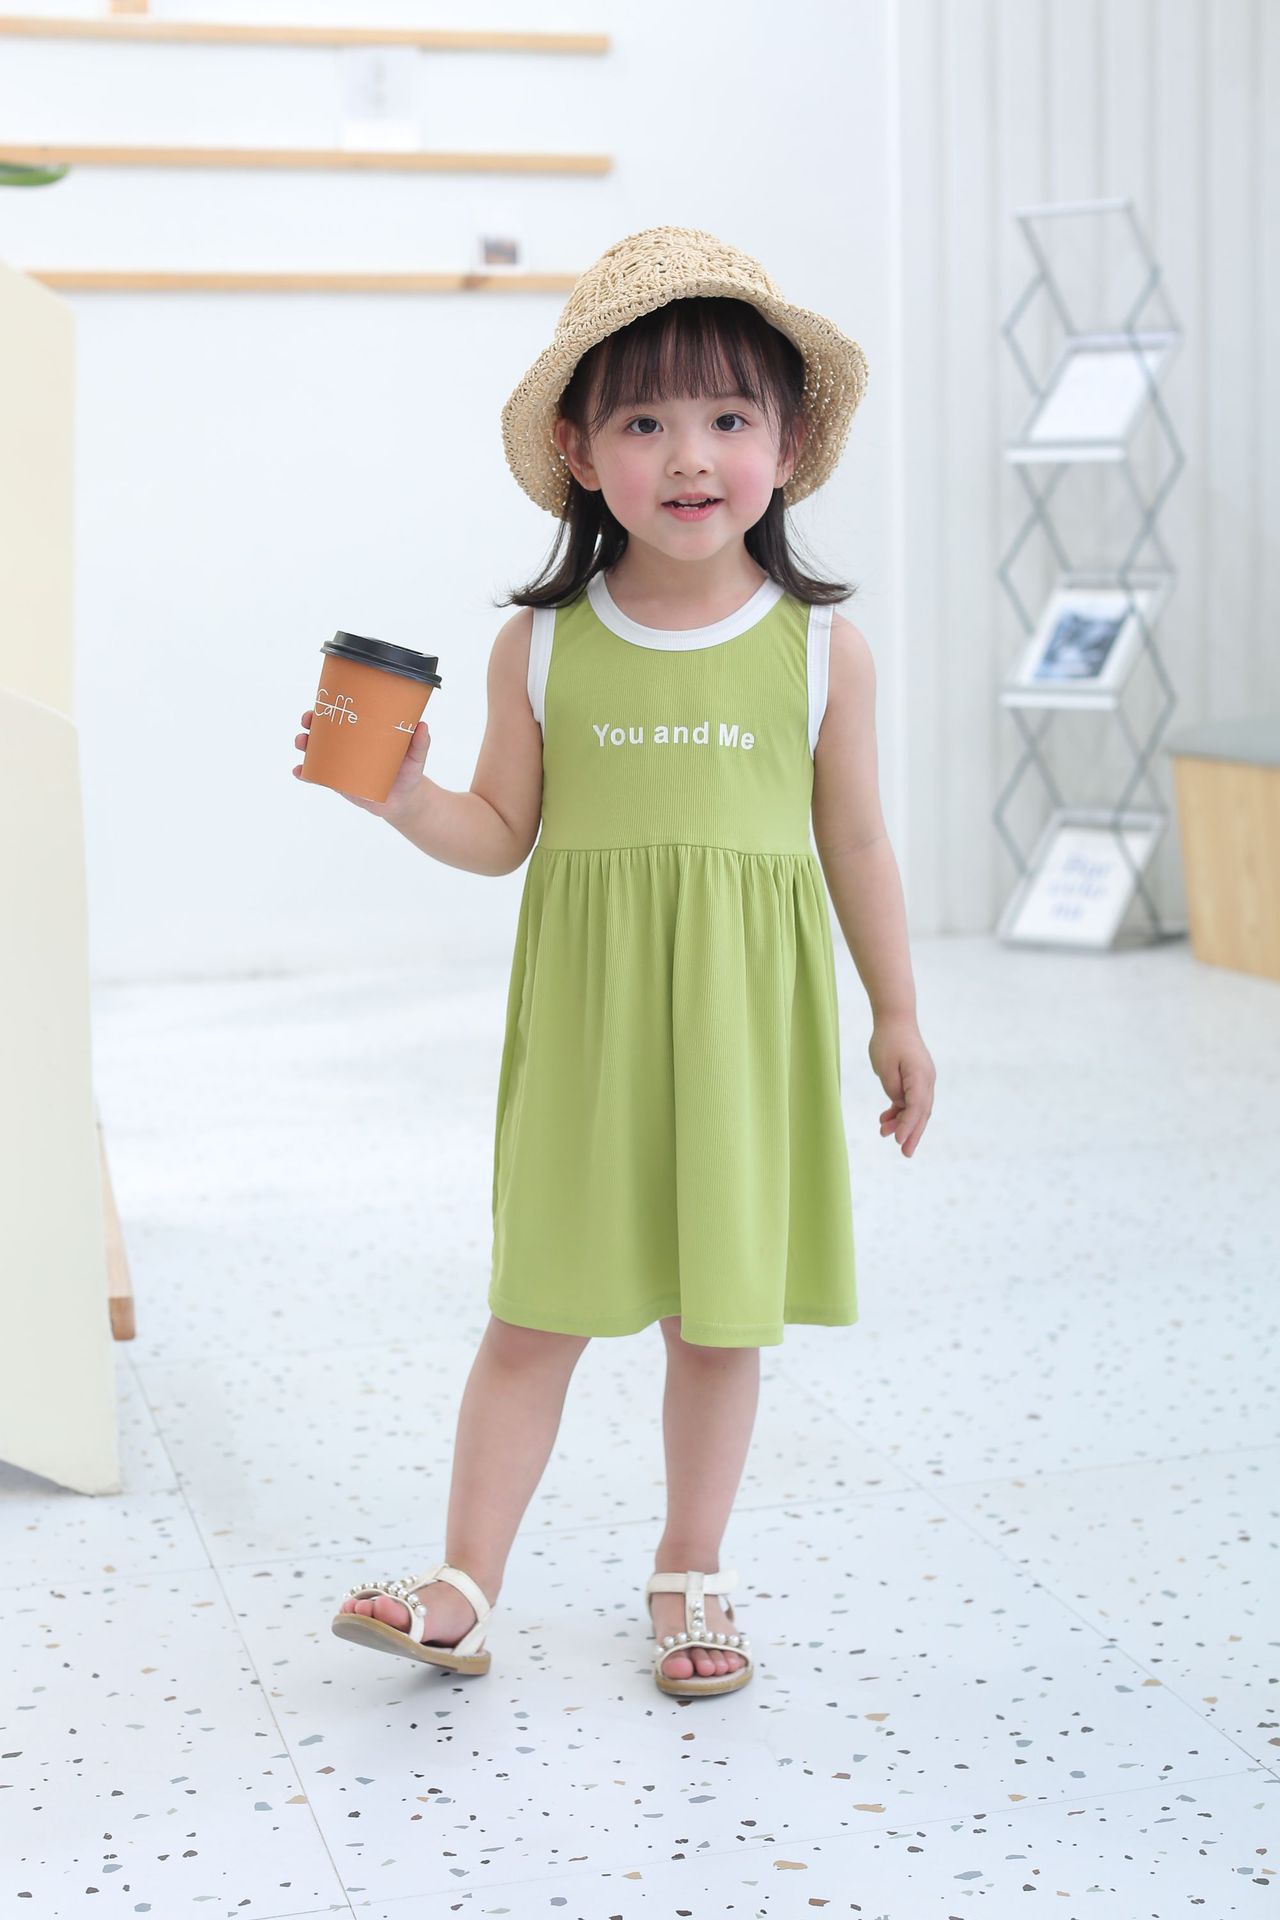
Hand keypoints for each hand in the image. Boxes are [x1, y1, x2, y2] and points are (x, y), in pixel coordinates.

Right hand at [292, 708, 430, 821]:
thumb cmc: (409, 773)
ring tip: (302, 744)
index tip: (319, 706)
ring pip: (317, 753)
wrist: (405, 801)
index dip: (327, 709)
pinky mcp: (340, 783)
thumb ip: (420, 743)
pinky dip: (306, 774)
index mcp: (364, 734)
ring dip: (305, 746)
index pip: (343, 717)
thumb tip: (422, 725)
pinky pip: (319, 777)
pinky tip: (299, 771)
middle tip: (308, 724)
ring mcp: (342, 765)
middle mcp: (349, 747)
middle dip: (311, 725)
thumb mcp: (416, 756)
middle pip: (324, 732)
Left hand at [869, 1013, 934, 1156]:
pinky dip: (901, 1110)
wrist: (896, 1018)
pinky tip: (886, 1118)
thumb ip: (893, 1089)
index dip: (907, 1126)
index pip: (916, 1107)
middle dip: (913, 1134)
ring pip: (917, 1108)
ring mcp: (924, 1078)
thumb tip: (900, 1106)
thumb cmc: (888, 1040)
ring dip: (903, 1122)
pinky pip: (912, 1099)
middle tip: (905, 1153)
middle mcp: (927, 1079)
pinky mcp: (917, 1077)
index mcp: (920, 1076)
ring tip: (884, 1132)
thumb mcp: (885, 1067)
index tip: (897, 1140)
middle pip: (922, 1112)